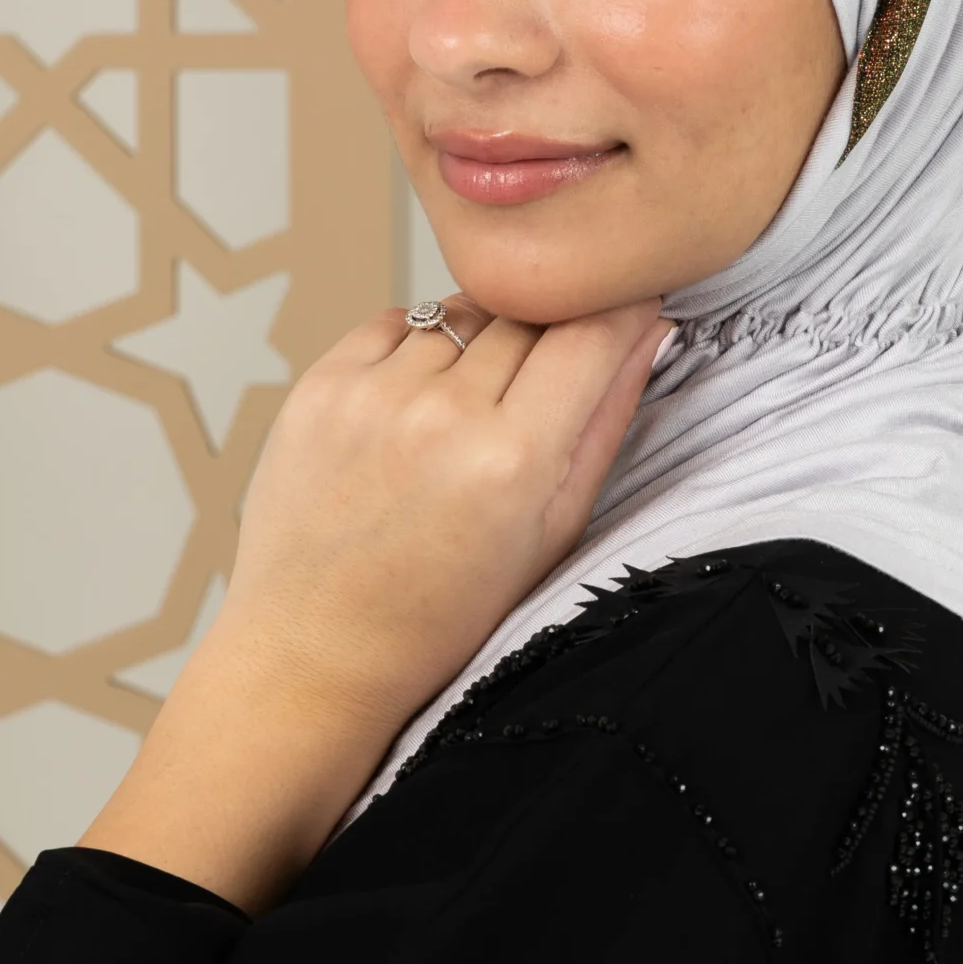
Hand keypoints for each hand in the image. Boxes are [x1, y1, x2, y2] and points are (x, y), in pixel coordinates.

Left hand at [81, 295, 664, 906]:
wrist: (317, 652)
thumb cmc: (438, 614)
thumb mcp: (552, 534)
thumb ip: (605, 423)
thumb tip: (645, 331)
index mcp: (512, 461)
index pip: (591, 332)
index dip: (618, 313)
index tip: (624, 312)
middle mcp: (441, 417)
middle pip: (528, 314)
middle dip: (547, 337)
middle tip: (532, 396)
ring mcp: (372, 396)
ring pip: (462, 312)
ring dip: (478, 343)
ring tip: (463, 418)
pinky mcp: (319, 387)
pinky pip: (392, 323)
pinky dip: (414, 349)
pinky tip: (413, 410)